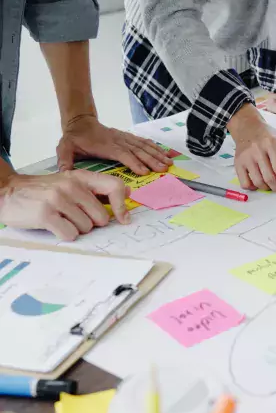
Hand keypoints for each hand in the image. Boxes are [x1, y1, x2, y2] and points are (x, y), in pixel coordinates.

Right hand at [0, 170, 129, 240]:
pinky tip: (53, 225)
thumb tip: (127, 193)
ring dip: (76, 228)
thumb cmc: (44, 192)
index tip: (124, 219)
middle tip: (74, 217)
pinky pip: (70, 234)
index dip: (123, 206)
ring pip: (86, 228)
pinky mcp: (46, 214)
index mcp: (81, 177)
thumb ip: (96, 189)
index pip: (115, 186)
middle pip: (102, 217)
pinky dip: (64, 235)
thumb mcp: (70, 183)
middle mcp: (71, 185)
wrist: (7, 192)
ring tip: (60, 218)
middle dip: (91, 223)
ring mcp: (58, 199)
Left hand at [57, 115, 172, 174]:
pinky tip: (164, 153)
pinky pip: (143, 142)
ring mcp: (124, 138)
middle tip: (164, 169)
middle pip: (137, 150)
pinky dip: (155, 147)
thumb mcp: (65, 148)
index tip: (145, 171)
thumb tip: (64, 173)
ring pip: (143, 146)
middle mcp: (118, 140)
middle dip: (152, 159)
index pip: (122, 154)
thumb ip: (65, 160)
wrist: (80, 122)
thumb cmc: (74, 138)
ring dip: (157, 154)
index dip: (133, 162)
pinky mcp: (127, 137)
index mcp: (105, 145)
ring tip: (169, 163)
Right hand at [228, 104, 275, 191]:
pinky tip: (257, 183)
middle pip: (269, 177)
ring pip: (258, 182)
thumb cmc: (267, 137)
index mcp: (271, 143)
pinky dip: (253, 188)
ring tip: (270, 185)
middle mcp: (257, 150)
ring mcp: (246, 158)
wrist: (247, 127)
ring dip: (267, 188)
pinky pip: (245, 183)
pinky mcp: (237, 164)